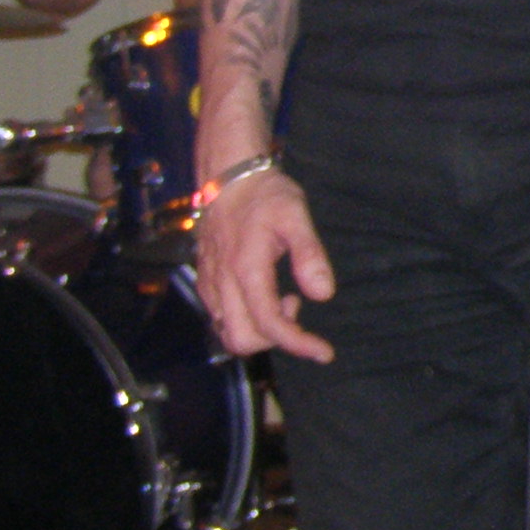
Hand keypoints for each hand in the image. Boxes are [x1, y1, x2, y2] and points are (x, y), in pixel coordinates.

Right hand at [193, 170, 337, 362]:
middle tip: (296, 306)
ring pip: (227, 334)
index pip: (269, 325)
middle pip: (241, 340)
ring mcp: (209, 284)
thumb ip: (309, 255)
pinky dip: (245, 319)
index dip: (298, 344)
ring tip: (282, 298)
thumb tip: (323, 294)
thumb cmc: (265, 195)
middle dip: (274, 339)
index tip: (324, 352)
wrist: (228, 177)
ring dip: (259, 330)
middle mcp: (221, 283)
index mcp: (245, 269)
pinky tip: (264, 294)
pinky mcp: (205, 282)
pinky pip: (220, 318)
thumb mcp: (296, 216)